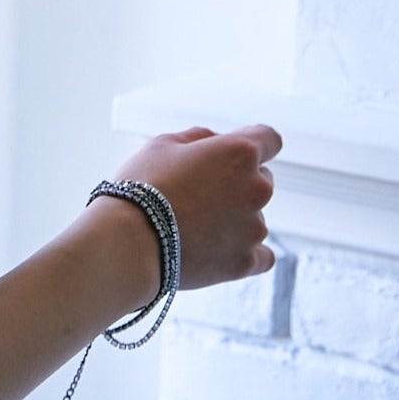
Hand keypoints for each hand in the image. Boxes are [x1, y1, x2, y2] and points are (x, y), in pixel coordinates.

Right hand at [110, 122, 280, 290]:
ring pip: (254, 217)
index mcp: (239, 153)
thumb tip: (215, 143)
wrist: (129, 241)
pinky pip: (261, 256)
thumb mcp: (163, 144)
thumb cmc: (142, 186)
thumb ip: (199, 138)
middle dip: (237, 182)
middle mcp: (257, 189)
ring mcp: (254, 228)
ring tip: (193, 226)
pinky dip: (244, 252)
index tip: (231, 152)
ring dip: (234, 217)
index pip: (269, 139)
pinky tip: (221, 250)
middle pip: (261, 179)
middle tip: (198, 192)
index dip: (251, 141)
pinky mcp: (245, 261)